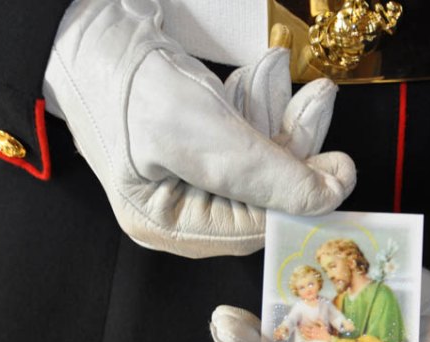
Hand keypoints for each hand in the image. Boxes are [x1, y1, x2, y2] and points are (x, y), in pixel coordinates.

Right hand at [43, 0, 354, 257]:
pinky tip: (259, 75)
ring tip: (282, 77)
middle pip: (263, 190)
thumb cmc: (124, 84)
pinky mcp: (201, 137)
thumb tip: (327, 196)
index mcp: (169, 222)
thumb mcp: (204, 135)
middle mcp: (182, 204)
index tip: (338, 170)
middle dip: (292, 144)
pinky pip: (246, 131)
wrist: (91, 27)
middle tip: (319, 103)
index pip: (255, 227)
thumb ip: (267, 174)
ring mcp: (191, 169)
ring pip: (259, 156)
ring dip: (279, 115)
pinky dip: (260, 103)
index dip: (300, 199)